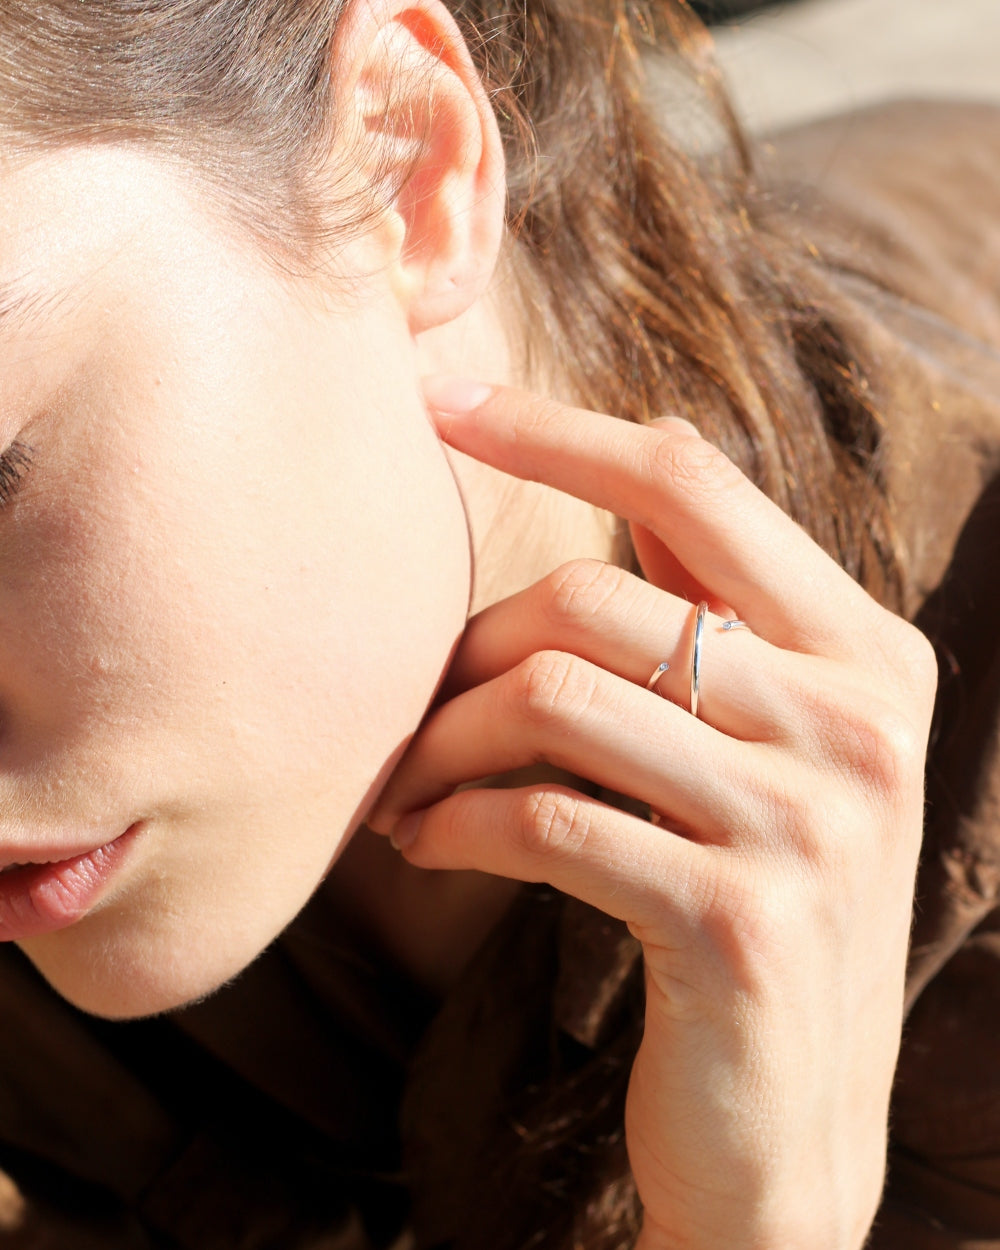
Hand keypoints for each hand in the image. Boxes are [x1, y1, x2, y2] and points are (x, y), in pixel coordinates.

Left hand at [368, 379, 936, 1249]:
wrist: (790, 1122)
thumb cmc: (751, 906)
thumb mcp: (762, 754)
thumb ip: (702, 627)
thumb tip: (583, 486)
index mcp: (867, 653)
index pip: (693, 483)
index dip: (554, 426)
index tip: (437, 402)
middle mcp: (858, 721)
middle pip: (598, 597)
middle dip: (472, 645)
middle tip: (416, 706)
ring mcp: (809, 824)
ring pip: (557, 700)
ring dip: (445, 740)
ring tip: (405, 786)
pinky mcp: (737, 922)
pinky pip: (544, 819)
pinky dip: (455, 821)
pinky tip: (423, 843)